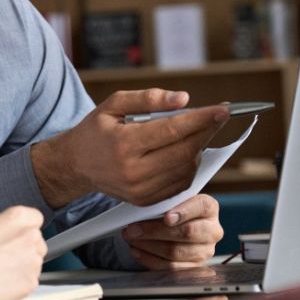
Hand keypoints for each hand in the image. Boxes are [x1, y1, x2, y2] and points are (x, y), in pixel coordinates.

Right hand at [0, 206, 45, 299]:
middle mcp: (30, 237)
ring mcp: (33, 261)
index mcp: (18, 217)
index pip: (36, 218)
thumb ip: (5, 228)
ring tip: (0, 270)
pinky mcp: (30, 282)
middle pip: (38, 242)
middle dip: (26, 249)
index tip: (18, 235)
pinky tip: (1, 281)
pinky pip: (30, 281)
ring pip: (34, 263)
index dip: (26, 228)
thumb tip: (8, 236)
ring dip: (22, 266)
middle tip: (6, 255)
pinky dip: (19, 283)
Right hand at [31, 89, 229, 206]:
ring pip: (186, 169)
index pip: (172, 130)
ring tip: (195, 132)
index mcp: (123, 143)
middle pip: (185, 152)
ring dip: (198, 149)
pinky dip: (189, 165)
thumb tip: (184, 99)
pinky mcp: (145, 200)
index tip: (223, 109)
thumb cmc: (96, 130)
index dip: (201, 119)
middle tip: (217, 117)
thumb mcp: (114, 104)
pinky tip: (183, 151)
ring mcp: (140, 189)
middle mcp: (132, 170)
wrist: (76, 164)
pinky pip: (180, 183)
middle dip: (206, 132)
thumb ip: (148, 98)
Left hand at [123, 194, 223, 269]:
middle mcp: (212, 230)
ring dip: (148, 245)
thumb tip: (142, 205)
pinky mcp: (194, 268)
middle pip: (187, 232)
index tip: (166, 217)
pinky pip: (170, 268)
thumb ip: (163, 201)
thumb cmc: (171, 209)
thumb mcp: (170, 200)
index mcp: (209, 208)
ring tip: (131, 238)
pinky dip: (149, 259)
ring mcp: (204, 251)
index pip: (201, 206)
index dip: (184, 212)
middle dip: (155, 231)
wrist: (176, 226)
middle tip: (132, 228)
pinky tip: (136, 250)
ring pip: (175, 251)